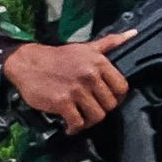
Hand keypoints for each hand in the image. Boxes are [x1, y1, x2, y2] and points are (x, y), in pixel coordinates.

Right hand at [2, 35, 129, 126]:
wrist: (28, 63)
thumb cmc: (59, 57)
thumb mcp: (87, 47)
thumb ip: (111, 42)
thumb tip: (133, 33)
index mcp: (100, 63)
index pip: (122, 87)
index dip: (118, 97)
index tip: (110, 100)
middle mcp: (90, 76)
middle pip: (110, 104)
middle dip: (103, 110)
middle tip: (93, 110)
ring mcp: (76, 90)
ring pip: (97, 116)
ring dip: (90, 121)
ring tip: (83, 119)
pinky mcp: (61, 102)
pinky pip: (77, 122)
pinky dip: (75, 128)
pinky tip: (71, 126)